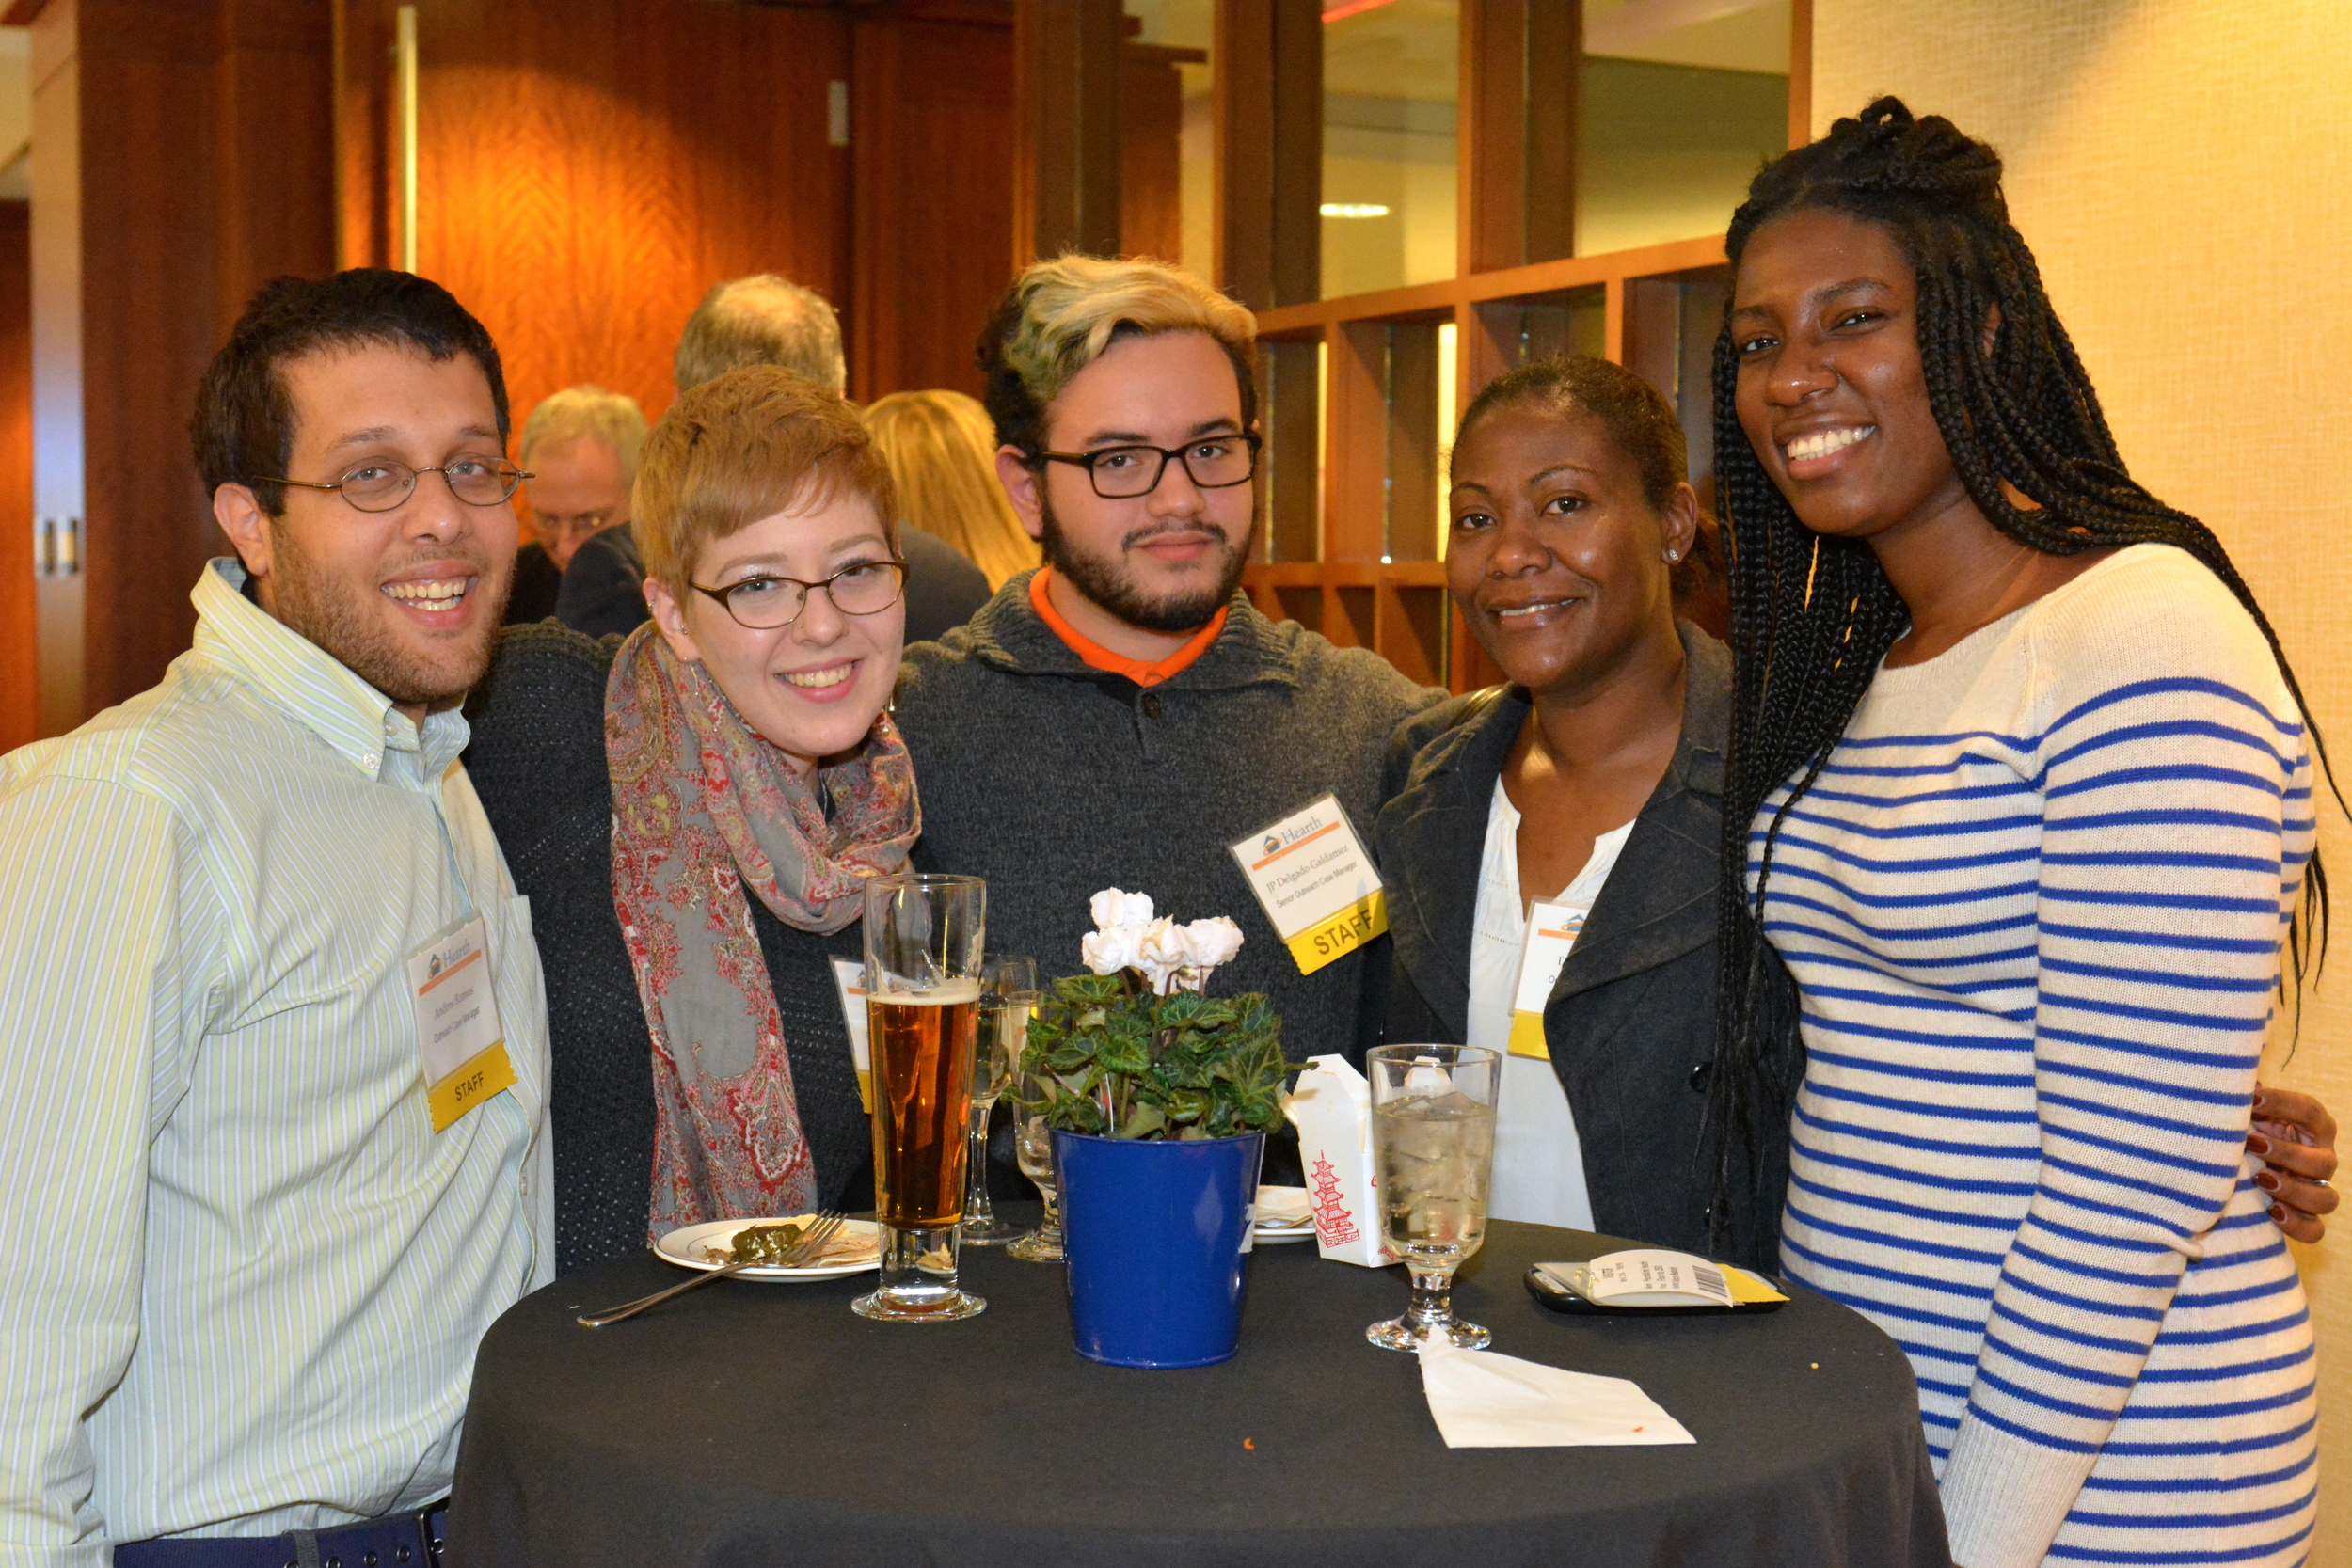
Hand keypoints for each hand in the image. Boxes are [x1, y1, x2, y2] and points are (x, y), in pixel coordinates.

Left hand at [2250, 1084, 2337, 1243]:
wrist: (2239, 1166)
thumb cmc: (2246, 1128)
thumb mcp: (2245, 1110)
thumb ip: (2241, 1094)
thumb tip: (2224, 1073)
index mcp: (2311, 1126)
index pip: (2308, 1111)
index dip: (2284, 1104)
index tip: (2250, 1101)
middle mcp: (2320, 1158)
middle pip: (2323, 1161)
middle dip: (2288, 1154)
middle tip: (2253, 1145)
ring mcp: (2315, 1190)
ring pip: (2326, 1199)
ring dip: (2294, 1191)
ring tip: (2262, 1180)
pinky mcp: (2305, 1217)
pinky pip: (2315, 1230)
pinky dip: (2296, 1225)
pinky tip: (2272, 1212)